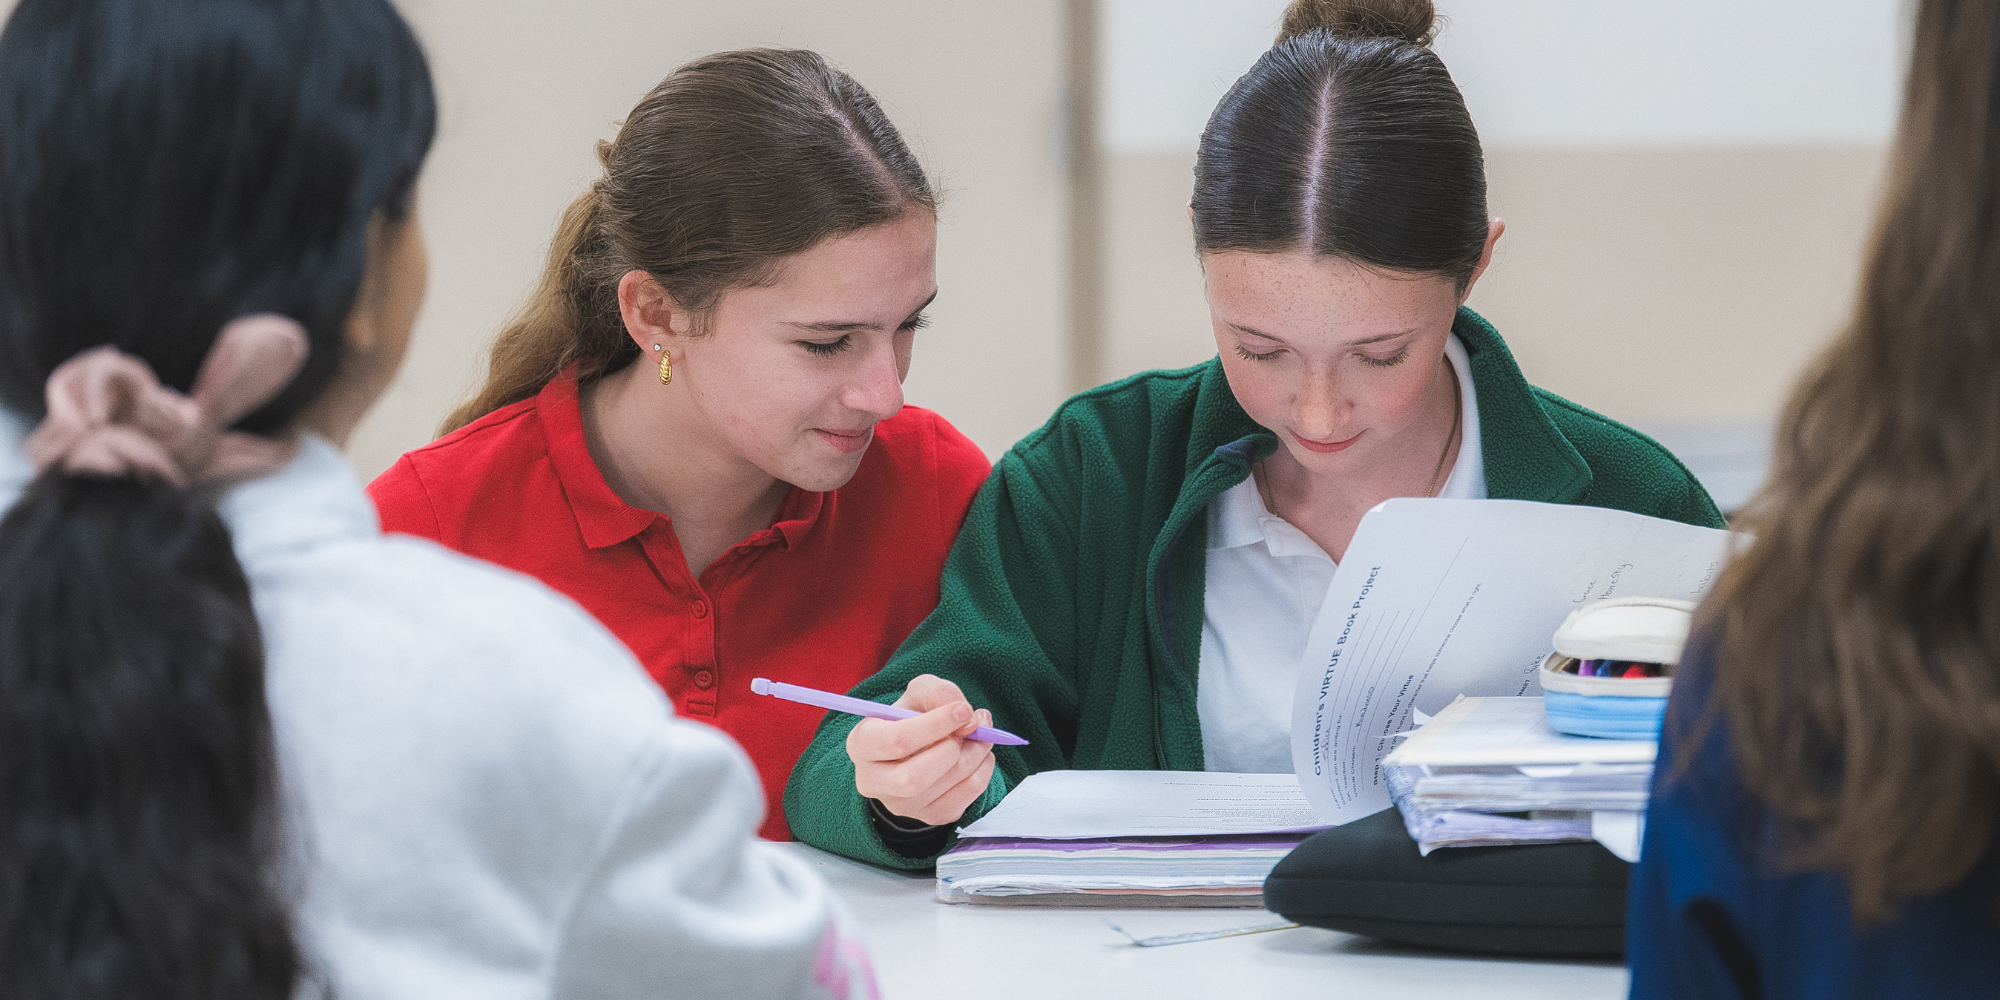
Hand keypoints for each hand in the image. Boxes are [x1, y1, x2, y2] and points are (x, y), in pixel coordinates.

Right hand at [846, 674, 997, 826]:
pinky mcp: (929, 815)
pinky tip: (978, 755)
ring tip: (979, 735)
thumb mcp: (919, 693)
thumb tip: (969, 721)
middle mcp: (872, 781)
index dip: (935, 725)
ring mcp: (900, 805)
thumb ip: (939, 694)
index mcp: (861, 744)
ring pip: (944, 785)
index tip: (963, 710)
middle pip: (914, 777)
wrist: (917, 746)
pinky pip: (965, 796)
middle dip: (952, 748)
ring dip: (975, 754)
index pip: (896, 741)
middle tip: (970, 727)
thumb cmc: (913, 715)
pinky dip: (983, 771)